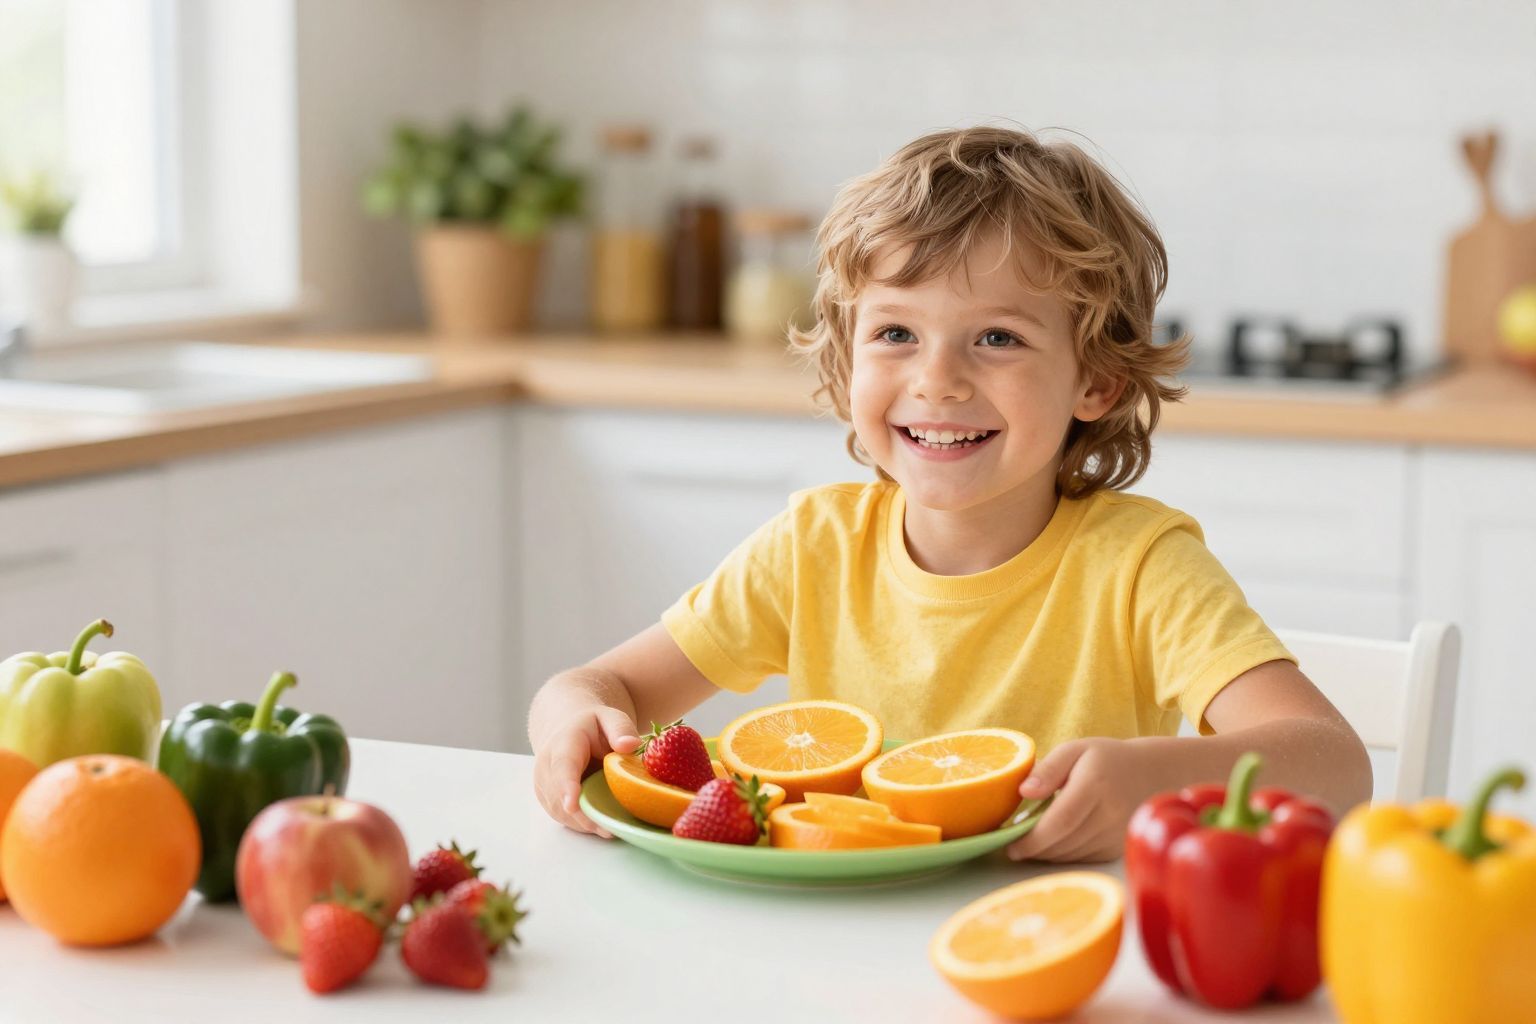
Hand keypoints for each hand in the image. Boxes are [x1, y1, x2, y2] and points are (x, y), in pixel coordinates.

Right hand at [532, 707, 639, 838]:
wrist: (567, 730)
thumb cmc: (592, 726)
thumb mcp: (610, 717)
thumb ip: (620, 729)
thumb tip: (631, 745)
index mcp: (563, 743)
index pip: (562, 766)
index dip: (566, 787)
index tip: (571, 805)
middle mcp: (546, 766)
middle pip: (559, 796)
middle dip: (583, 815)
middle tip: (609, 829)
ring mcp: (544, 786)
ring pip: (560, 812)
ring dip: (584, 824)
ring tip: (610, 829)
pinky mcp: (548, 800)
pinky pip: (563, 818)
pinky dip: (582, 824)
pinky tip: (601, 825)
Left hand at [1005, 738, 1150, 862]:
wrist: (1152, 774)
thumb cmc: (1105, 759)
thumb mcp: (1074, 750)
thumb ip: (1047, 769)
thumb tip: (1024, 792)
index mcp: (1095, 785)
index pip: (1060, 820)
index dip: (1033, 838)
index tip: (1011, 845)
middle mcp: (1109, 814)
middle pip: (1064, 842)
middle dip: (1034, 849)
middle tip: (1014, 846)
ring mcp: (1116, 834)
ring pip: (1072, 854)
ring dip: (1047, 853)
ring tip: (1031, 842)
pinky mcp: (1118, 848)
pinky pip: (1084, 858)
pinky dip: (1064, 854)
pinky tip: (1055, 842)